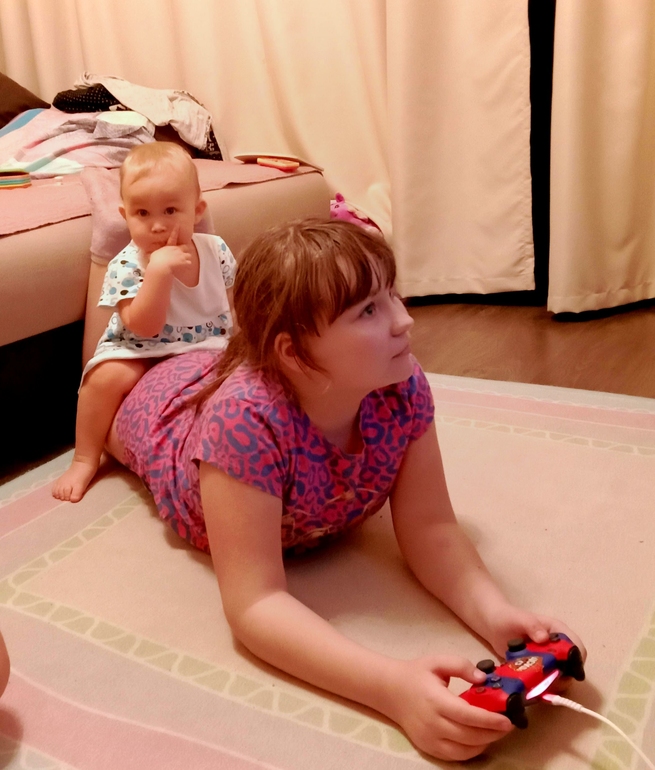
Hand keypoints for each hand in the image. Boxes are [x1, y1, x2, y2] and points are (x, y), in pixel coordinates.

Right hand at [148, 225, 192, 277]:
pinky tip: (186, 266)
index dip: (175, 230)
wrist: (161, 266)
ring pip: (189, 255)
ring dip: (187, 258)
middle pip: (185, 246)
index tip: (178, 225)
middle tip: (184, 252)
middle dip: (185, 249)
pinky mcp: (184, 262)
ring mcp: (181, 255)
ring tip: (185, 261)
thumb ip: (153, 253)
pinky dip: (187, 264)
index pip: (172, 237)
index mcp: (169, 246)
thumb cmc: (156, 260)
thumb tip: (147, 254)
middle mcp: (176, 249)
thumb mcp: (153, 255)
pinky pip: (189, 262)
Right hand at [384, 656, 512, 760]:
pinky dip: (472, 751)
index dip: (490, 720)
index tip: (507, 720)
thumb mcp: (437, 661)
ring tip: (497, 731)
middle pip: (469, 736)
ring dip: (485, 743)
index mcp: (436, 700)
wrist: (390, 690)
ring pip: (465, 750)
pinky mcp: (428, 748)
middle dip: (493, 733)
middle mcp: (433, 723)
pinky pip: (455, 756)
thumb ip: (461, 665)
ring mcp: (430, 739)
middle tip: (508, 725)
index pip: (468, 716)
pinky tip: (480, 739)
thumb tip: (483, 679)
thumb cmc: (416, 674)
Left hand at [483, 605, 586, 686]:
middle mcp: (556, 647)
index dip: (576, 661)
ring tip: (536, 684)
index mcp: (557, 631)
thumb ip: (532, 626)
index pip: (577, 647)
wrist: (492, 624)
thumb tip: (544, 639)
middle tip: (547, 681)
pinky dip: (541, 687)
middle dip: (563, 677)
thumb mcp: (520, 619)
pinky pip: (546, 681)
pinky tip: (531, 686)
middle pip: (571, 667)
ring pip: (560, 677)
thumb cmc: (508, 617)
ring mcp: (548, 659)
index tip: (566, 672)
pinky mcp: (538, 669)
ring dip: (551, 684)